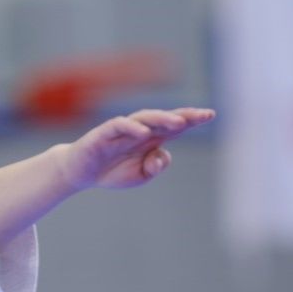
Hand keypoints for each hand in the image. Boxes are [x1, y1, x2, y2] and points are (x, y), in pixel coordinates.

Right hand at [56, 108, 214, 191]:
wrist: (80, 172)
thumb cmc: (112, 171)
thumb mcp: (140, 176)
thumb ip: (155, 167)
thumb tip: (162, 155)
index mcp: (152, 139)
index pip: (176, 126)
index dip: (193, 119)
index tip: (212, 115)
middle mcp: (140, 130)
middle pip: (165, 119)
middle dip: (185, 116)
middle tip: (204, 115)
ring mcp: (123, 129)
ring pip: (145, 118)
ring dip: (163, 119)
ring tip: (179, 123)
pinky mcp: (104, 133)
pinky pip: (119, 125)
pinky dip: (132, 127)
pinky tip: (144, 133)